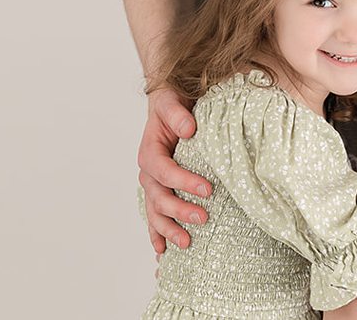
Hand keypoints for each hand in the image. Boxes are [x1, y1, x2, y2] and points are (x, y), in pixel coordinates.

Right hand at [138, 87, 210, 253]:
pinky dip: (158, 236)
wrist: (170, 107)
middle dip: (179, 211)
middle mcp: (149, 173)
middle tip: (203, 218)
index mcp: (150, 152)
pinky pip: (156, 218)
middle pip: (158, 197)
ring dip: (168, 230)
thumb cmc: (172, 104)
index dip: (183, 181)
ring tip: (186, 243)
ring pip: (155, 213)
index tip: (208, 188)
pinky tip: (163, 253)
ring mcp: (154, 186)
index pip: (163, 171)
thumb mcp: (172, 102)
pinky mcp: (161, 193)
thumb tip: (189, 129)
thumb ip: (177, 115)